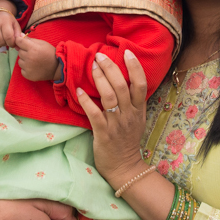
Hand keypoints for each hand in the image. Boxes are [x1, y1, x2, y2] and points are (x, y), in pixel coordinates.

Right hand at [0, 0, 20, 47]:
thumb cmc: (6, 20)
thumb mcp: (15, 24)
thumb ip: (18, 34)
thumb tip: (18, 44)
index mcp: (4, 21)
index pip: (8, 37)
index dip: (11, 43)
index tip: (12, 43)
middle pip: (1, 41)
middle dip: (5, 44)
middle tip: (6, 40)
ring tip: (1, 39)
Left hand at [16, 35, 59, 81]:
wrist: (57, 68)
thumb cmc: (50, 53)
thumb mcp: (42, 43)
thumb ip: (30, 40)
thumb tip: (20, 36)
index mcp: (33, 48)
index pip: (19, 42)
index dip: (19, 41)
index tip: (21, 42)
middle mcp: (29, 58)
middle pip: (20, 52)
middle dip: (24, 51)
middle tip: (33, 53)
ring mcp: (28, 67)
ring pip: (20, 61)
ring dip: (24, 60)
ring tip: (33, 61)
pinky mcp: (27, 75)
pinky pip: (22, 69)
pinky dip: (26, 68)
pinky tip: (33, 67)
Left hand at [75, 51, 147, 189]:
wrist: (123, 167)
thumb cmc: (127, 140)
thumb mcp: (137, 119)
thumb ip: (133, 101)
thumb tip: (124, 78)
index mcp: (139, 110)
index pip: (141, 84)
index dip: (135, 67)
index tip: (127, 52)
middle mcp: (129, 115)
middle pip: (122, 86)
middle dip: (110, 68)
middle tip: (99, 56)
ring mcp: (116, 124)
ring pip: (109, 97)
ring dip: (99, 79)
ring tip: (91, 67)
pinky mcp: (103, 133)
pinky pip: (94, 114)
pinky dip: (86, 101)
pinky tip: (78, 90)